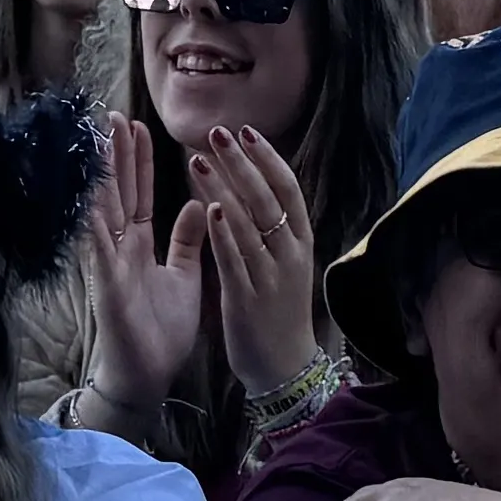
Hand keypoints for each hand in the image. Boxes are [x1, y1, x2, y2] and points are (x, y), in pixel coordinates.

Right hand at [78, 113, 210, 409]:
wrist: (147, 375)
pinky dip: (93, 221)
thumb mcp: (183, 276)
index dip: (139, 161)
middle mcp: (120, 248)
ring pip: (103, 210)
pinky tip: (90, 195)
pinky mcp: (105, 284)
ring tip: (99, 140)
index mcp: (140, 245)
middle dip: (117, 154)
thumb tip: (197, 203)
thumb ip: (186, 241)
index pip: (140, 193)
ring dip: (102, 176)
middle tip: (114, 115)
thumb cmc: (161, 330)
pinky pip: (98, 247)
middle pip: (119, 192)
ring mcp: (109, 263)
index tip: (139, 126)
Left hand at [183, 119, 326, 404]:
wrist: (284, 368)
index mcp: (300, 242)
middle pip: (268, 199)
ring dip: (223, 189)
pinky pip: (236, 259)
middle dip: (242, 164)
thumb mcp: (286, 263)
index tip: (246, 131)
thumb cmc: (279, 309)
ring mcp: (271, 276)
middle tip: (218, 133)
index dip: (267, 159)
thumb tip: (252, 184)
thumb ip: (271, 227)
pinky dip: (224, 233)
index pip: (288, 189)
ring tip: (199, 160)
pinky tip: (209, 209)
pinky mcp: (248, 299)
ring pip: (249, 224)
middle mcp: (290, 254)